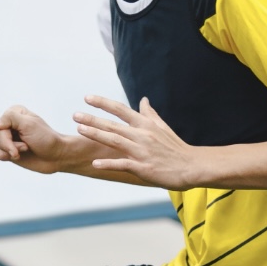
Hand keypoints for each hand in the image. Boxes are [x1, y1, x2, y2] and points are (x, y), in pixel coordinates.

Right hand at [0, 105, 71, 173]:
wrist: (55, 157)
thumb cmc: (46, 140)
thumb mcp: (30, 125)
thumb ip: (11, 119)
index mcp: (13, 113)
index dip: (7, 140)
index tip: (25, 145)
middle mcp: (7, 124)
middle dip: (9, 148)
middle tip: (25, 149)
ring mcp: (5, 137)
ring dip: (3, 154)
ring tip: (18, 155)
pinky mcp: (3, 149)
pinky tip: (2, 158)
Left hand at [73, 96, 204, 188]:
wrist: (191, 166)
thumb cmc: (175, 147)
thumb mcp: (163, 127)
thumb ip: (150, 114)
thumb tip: (143, 100)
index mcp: (145, 124)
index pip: (121, 110)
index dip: (103, 103)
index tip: (87, 97)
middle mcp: (142, 135)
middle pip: (113, 125)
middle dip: (93, 119)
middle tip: (74, 115)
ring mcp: (141, 151)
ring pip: (115, 140)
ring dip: (96, 135)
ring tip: (79, 129)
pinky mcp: (142, 167)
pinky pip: (122, 164)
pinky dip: (109, 163)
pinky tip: (94, 163)